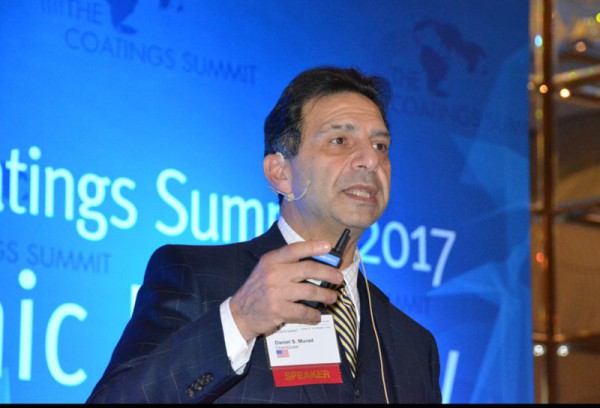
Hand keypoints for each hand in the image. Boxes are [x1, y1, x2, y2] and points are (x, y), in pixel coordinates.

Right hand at [229, 240, 343, 340]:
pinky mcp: (278, 310)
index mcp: (271, 260)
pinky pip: (304, 312)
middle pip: (309, 269)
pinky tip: (316, 316)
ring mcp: (276, 292)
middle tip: (338, 278)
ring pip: (310, 291)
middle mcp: (273, 274)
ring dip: (325, 296)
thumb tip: (318, 262)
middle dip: (329, 273)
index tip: (328, 246)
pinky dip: (313, 315)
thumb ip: (286, 264)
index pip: (295, 249)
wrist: (240, 313)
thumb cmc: (259, 290)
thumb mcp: (266, 270)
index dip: (313, 246)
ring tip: (332, 298)